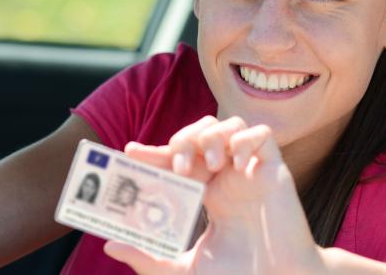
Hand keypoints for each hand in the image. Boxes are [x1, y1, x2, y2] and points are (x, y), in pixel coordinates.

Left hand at [102, 116, 326, 274]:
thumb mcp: (185, 270)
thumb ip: (149, 259)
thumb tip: (110, 245)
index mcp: (206, 192)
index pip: (176, 158)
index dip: (153, 151)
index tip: (130, 152)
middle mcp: (227, 176)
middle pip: (200, 132)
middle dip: (183, 139)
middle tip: (177, 166)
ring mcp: (251, 170)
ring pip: (229, 125)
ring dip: (212, 136)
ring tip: (209, 164)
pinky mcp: (275, 170)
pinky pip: (262, 135)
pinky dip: (246, 139)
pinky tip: (238, 164)